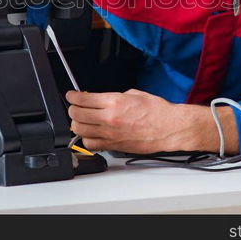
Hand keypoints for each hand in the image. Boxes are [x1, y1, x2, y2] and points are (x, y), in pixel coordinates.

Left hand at [65, 89, 238, 153]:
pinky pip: (91, 144)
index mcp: (114, 102)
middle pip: (76, 115)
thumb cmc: (157, 111)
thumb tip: (100, 99)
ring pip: (80, 130)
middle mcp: (109, 118)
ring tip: (81, 120)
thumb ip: (113, 97)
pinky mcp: (114, 145)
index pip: (82, 99)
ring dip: (77, 124)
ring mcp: (110, 134)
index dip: (72, 96)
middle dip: (72, 109)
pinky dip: (87, 138)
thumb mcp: (133, 93)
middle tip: (75, 106)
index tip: (71, 95)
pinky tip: (90, 133)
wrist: (170, 127)